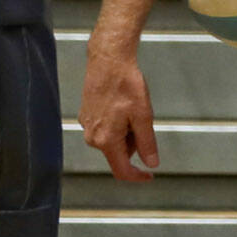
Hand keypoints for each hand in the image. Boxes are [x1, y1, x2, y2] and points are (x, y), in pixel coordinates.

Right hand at [80, 44, 159, 181]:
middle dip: (133, 144)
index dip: (137, 176)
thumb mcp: (143, 115)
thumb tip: (150, 163)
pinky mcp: (86, 115)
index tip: (149, 175)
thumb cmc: (125, 84)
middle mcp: (93, 136)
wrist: (108, 60)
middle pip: (118, 153)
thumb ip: (146, 143)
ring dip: (125, 132)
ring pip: (112, 140)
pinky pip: (104, 128)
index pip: (121, 170)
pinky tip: (121, 104)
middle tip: (142, 119)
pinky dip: (117, 123)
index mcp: (106, 140)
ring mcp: (87, 125)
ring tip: (131, 107)